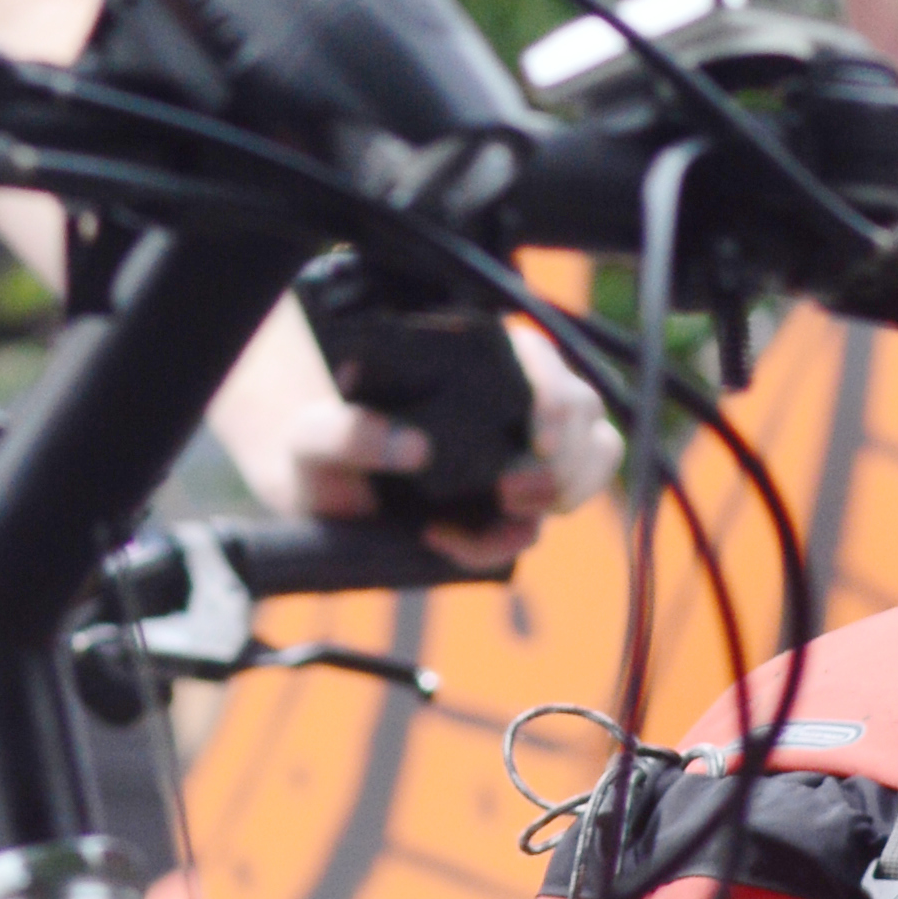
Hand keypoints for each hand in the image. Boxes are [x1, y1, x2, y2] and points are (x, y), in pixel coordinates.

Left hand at [215, 297, 619, 559]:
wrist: (311, 489)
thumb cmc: (315, 441)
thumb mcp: (314, 433)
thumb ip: (348, 432)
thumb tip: (411, 447)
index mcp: (467, 359)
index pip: (538, 357)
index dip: (555, 395)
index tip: (539, 437)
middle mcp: (502, 398)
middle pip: (584, 411)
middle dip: (570, 457)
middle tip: (516, 490)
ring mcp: (512, 451)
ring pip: (587, 460)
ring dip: (564, 493)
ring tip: (502, 514)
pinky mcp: (502, 504)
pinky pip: (532, 524)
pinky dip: (502, 541)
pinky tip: (449, 540)